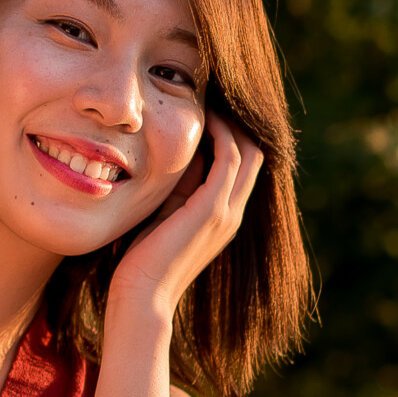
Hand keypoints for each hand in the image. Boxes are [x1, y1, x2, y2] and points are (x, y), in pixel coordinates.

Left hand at [107, 113, 264, 324]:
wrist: (142, 295)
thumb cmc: (143, 258)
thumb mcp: (165, 212)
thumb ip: (178, 186)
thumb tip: (178, 153)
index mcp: (224, 215)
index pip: (244, 164)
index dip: (231, 134)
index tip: (207, 113)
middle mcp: (233, 213)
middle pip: (255, 153)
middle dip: (236, 123)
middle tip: (211, 101)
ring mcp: (227, 211)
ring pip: (248, 151)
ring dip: (229, 123)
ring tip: (207, 104)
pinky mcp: (213, 209)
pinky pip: (229, 157)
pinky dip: (220, 134)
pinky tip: (201, 120)